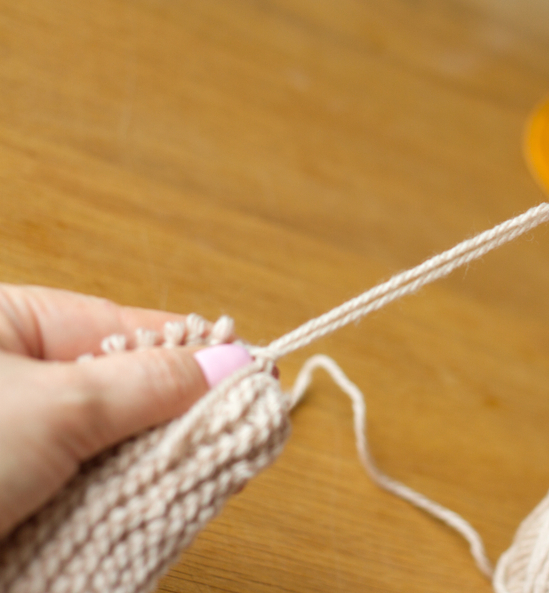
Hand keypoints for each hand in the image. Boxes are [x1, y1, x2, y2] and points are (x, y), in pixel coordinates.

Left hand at [0, 285, 251, 537]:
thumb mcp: (57, 409)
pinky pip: (89, 485)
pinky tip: (175, 496)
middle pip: (122, 385)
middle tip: (246, 420)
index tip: (251, 364)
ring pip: (110, 440)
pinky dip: (128, 492)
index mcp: (8, 325)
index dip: (191, 345)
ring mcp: (18, 439)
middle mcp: (15, 378)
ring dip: (158, 457)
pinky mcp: (21, 494)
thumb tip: (229, 361)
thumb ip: (148, 383)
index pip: (123, 326)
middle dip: (180, 407)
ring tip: (225, 460)